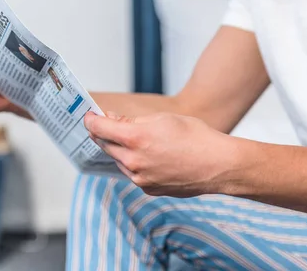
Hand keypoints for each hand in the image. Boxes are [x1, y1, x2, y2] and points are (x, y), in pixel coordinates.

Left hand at [84, 112, 242, 196]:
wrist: (218, 165)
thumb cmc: (195, 136)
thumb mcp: (163, 119)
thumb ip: (132, 121)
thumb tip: (112, 119)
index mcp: (136, 138)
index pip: (100, 129)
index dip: (91, 120)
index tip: (88, 116)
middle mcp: (133, 161)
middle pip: (106, 146)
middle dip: (104, 134)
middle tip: (105, 124)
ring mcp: (140, 179)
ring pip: (119, 161)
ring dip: (120, 150)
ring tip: (136, 140)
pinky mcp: (148, 189)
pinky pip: (133, 174)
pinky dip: (134, 164)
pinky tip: (150, 156)